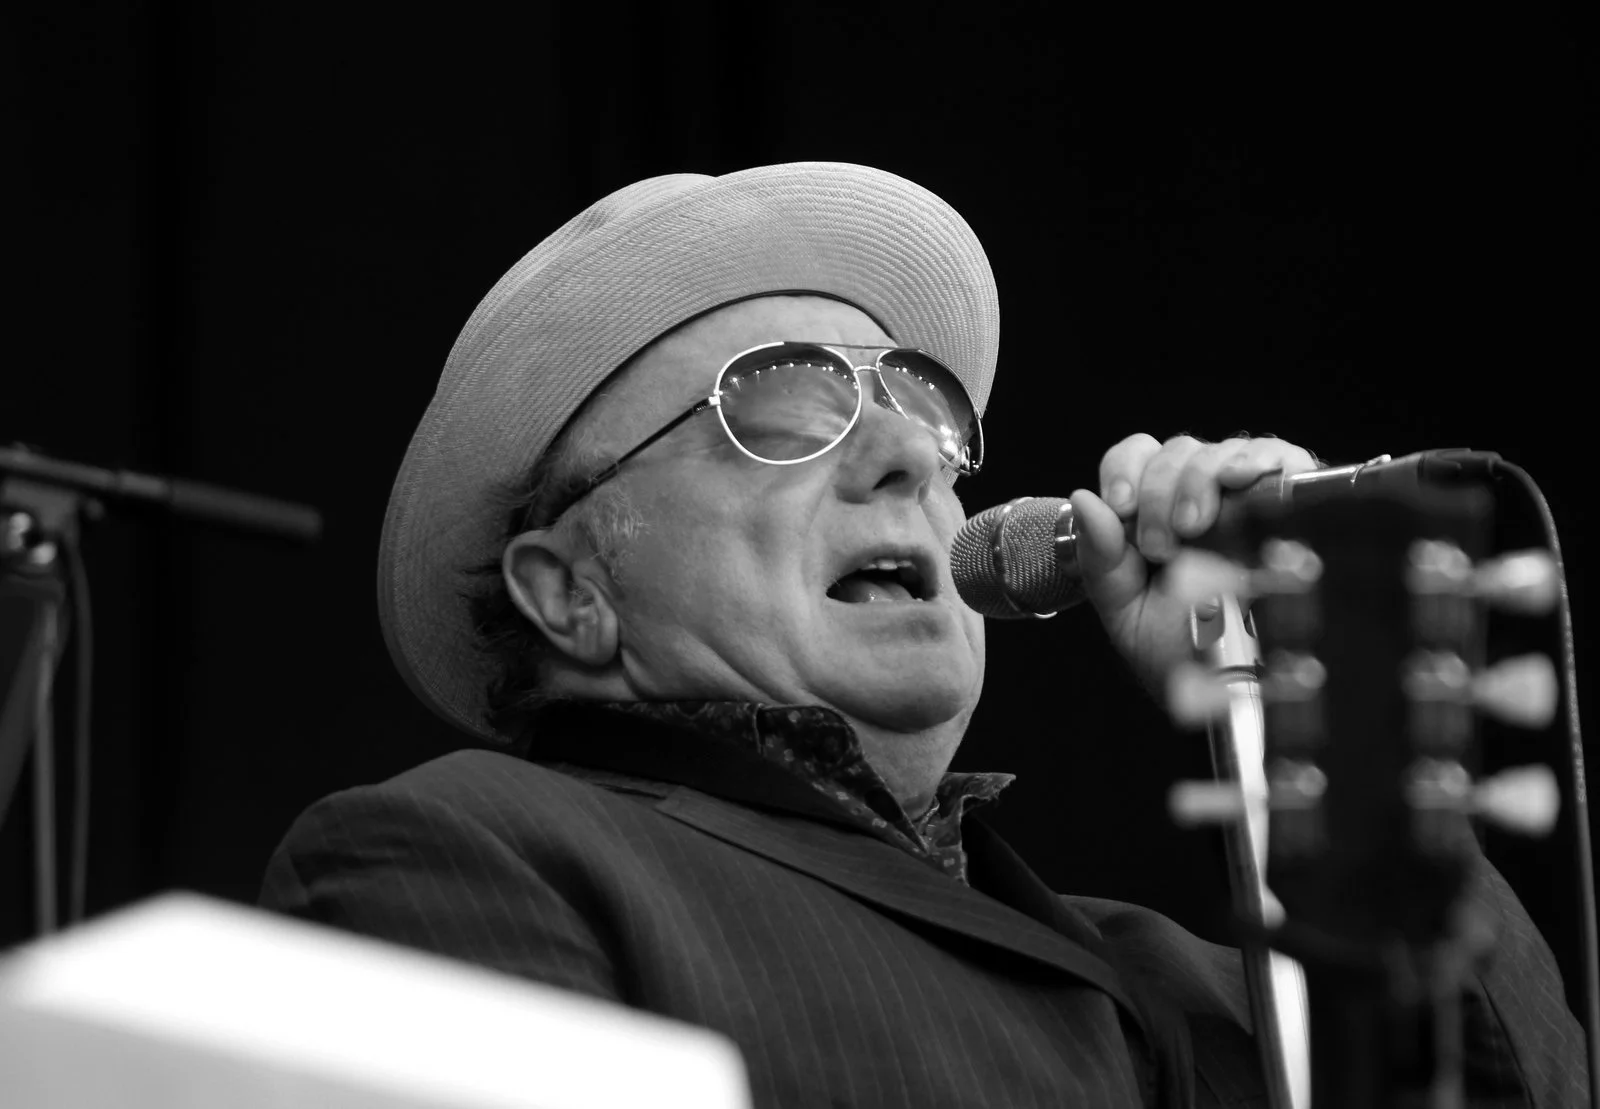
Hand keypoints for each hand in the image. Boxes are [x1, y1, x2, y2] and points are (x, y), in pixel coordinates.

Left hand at [1068, 434, 1320, 690]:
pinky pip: (1275, 455)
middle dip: (1158, 491)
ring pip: (1217, 451)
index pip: (1134, 457)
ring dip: (1198, 482)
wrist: (1242, 692)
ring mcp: (1246, 494)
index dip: (1124, 471)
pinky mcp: (1293, 498)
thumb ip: (1100, 559)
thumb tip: (1084, 500)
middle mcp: (1199, 495)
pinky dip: (1257, 459)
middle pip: (1174, 451)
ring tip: (1196, 529)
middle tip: (1161, 546)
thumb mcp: (1127, 611)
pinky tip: (1243, 479)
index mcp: (1155, 511)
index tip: (1122, 507)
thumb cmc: (1183, 653)